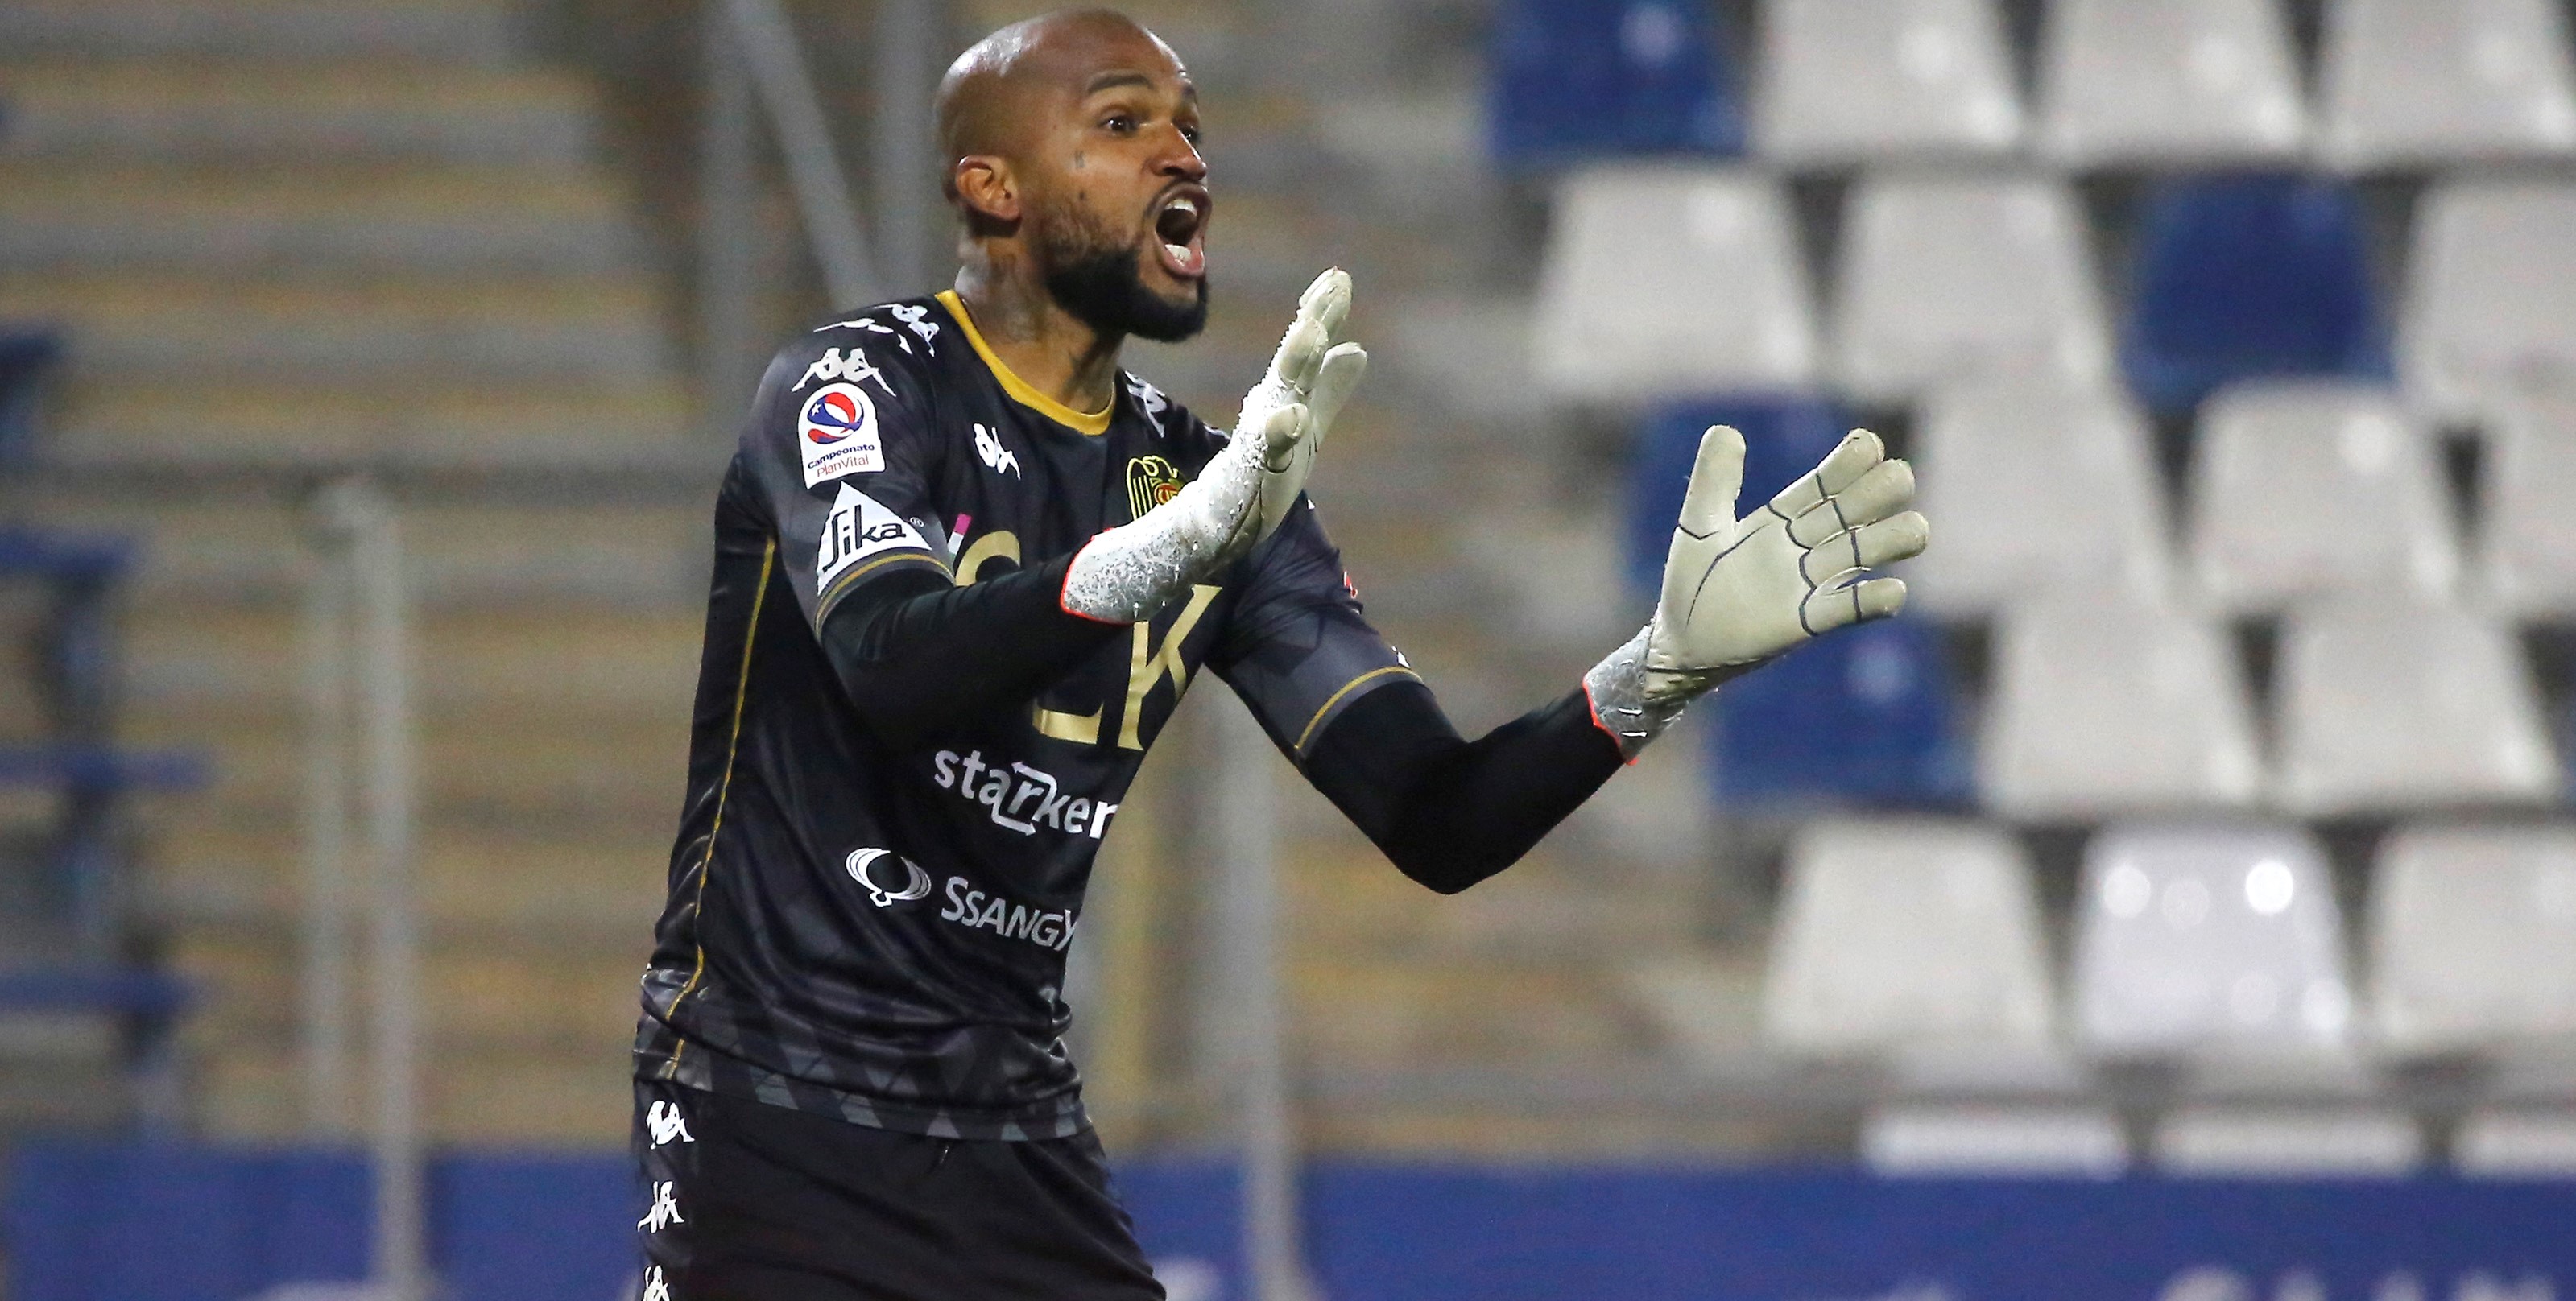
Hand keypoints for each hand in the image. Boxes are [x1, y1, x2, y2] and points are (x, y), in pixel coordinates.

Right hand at [1236, 268, 1367, 542]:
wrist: (1222, 522)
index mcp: (1288, 396)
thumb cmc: (1265, 471)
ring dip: (1295, 362)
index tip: (1338, 275)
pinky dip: (1279, 433)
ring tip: (1312, 330)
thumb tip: (1358, 349)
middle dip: (1313, 321)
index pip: (1308, 346)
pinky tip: (1292, 418)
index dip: (1323, 311)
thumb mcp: (1306, 426)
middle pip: (1296, 358)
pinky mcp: (1252, 471)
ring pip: (1281, 394)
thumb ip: (1329, 389)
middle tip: (1333, 285)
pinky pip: (1266, 451)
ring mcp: (1261, 437)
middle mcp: (1273, 407)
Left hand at [1642, 426, 1927, 700]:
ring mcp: (1812, 582)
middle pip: (1860, 507)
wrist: (1681, 642)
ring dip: (1896, 537)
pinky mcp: (1809, 622)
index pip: (1829, 480)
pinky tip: (1890, 590)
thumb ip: (1713, 479)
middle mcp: (1806, 544)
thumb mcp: (1699, 524)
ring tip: (1912, 531)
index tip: (1867, 445)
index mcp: (1783, 516)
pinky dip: (1875, 599)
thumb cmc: (1691, 583)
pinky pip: (1852, 609)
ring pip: (1869, 551)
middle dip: (1883, 489)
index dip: (1853, 460)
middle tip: (1895, 479)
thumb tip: (1727, 429)